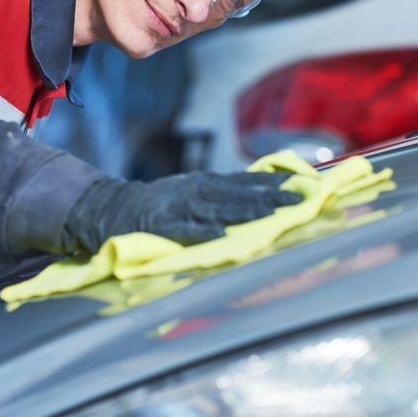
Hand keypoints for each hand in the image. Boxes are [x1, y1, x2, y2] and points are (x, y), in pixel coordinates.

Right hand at [61, 171, 302, 252]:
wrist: (115, 208)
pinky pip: (185, 230)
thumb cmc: (164, 204)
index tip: (302, 181)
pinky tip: (220, 235)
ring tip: (271, 213)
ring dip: (246, 211)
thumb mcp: (196, 191)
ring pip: (218, 209)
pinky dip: (202, 232)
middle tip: (299, 197)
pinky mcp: (162, 226)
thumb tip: (265, 193)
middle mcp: (198, 191)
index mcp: (208, 183)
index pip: (247, 180)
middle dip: (270, 195)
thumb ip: (226, 194)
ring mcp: (181, 208)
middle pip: (239, 193)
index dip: (273, 181)